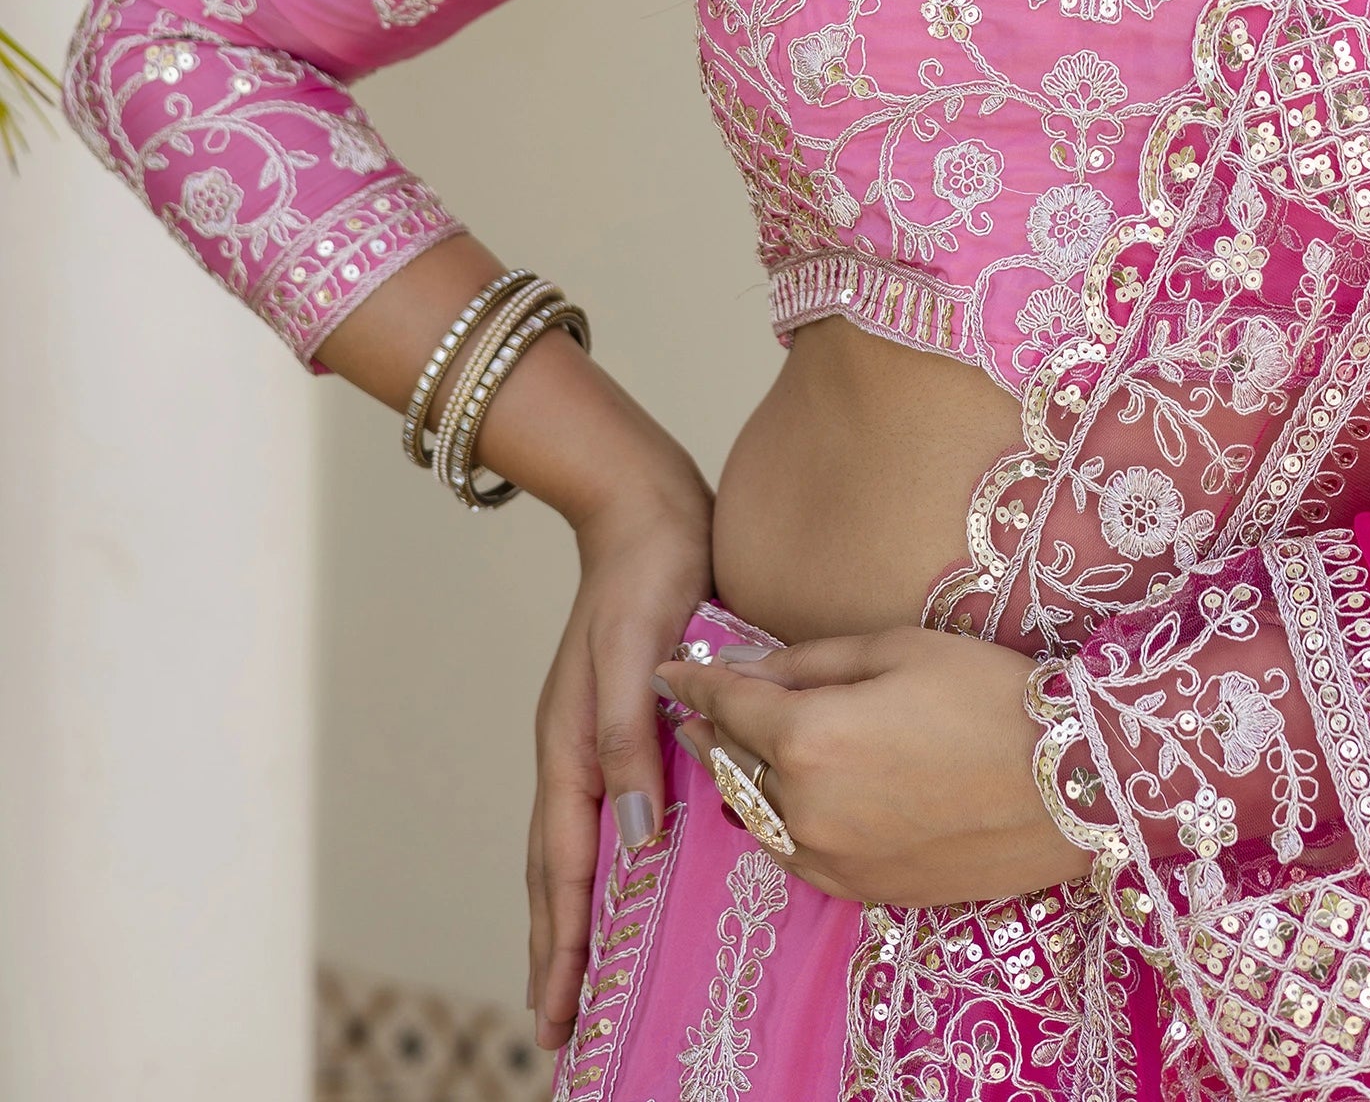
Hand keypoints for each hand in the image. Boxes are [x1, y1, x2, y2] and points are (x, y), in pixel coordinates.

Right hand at [528, 476, 711, 1051]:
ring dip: (574, 917)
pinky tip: (627, 881)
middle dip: (555, 951)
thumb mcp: (637, 654)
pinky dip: (603, 864)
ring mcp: (595, 738)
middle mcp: (575, 752)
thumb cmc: (649, 573)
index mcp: (570, 746)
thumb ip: (627, 744)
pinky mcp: (625, 722)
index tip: (558, 1016)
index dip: (564, 945)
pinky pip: (606, 814)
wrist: (650, 505)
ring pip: (576, 848)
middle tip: (557, 1028)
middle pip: (558, 873)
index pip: (567, 869)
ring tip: (578, 977)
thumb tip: (633, 841)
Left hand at [656, 625, 1093, 907]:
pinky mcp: (864, 891)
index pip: (728, 705)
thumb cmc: (988, 694)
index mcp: (809, 737)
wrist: (1072, 781)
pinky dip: (779, 823)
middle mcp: (806, 808)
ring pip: (757, 818)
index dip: (694, 682)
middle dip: (712, 732)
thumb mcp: (896, 647)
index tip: (670, 669)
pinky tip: (789, 801)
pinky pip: (795, 855)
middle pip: (732, 766)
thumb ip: (809, 661)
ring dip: (740, 782)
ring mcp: (833, 859)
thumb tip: (747, 670)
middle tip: (697, 708)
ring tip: (737, 752)